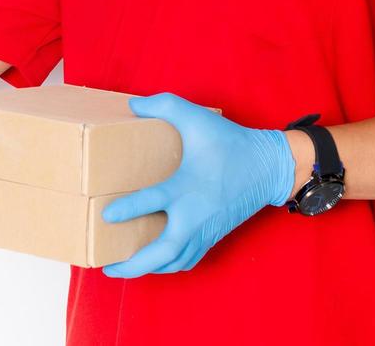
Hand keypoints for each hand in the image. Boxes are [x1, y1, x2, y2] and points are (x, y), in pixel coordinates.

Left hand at [99, 91, 294, 277]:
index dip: (128, 209)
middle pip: (164, 250)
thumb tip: (131, 104)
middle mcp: (195, 214)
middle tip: (108, 268)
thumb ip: (163, 105)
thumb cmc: (230, 142)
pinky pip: (188, 260)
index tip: (106, 214)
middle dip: (134, 264)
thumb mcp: (196, 117)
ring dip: (148, 269)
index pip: (153, 202)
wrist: (267, 167)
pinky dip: (169, 266)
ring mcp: (205, 229)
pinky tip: (155, 263)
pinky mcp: (212, 235)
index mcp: (187, 186)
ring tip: (124, 269)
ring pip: (175, 262)